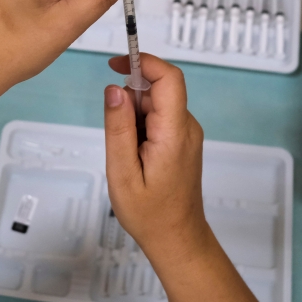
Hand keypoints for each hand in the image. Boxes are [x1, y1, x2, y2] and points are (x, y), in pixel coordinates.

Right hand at [103, 53, 208, 262]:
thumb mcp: (122, 172)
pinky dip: (141, 127)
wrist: (177, 238)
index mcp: (174, 133)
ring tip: (128, 154)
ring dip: (134, 116)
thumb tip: (114, 89)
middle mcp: (187, 128)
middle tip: (118, 137)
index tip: (115, 64)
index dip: (143, 62)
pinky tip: (135, 156)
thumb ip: (118, 128)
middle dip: (131, 99)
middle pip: (159, 89)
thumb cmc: (149, 213)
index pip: (168, 79)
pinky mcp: (182, 140)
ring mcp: (187, 134)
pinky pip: (159, 118)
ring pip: (156, 104)